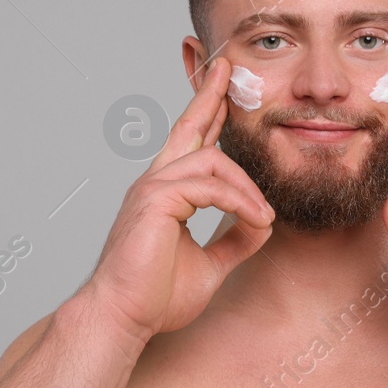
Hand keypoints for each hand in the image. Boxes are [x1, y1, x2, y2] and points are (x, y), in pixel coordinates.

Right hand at [85, 57, 274, 336]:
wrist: (123, 319)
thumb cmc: (154, 297)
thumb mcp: (210, 265)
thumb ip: (234, 241)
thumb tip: (262, 225)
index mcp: (165, 194)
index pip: (190, 146)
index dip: (208, 115)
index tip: (223, 90)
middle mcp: (155, 183)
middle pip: (188, 127)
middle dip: (209, 96)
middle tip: (226, 68)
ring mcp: (152, 189)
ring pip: (211, 161)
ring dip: (247, 188)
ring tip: (265, 218)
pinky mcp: (156, 201)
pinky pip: (209, 186)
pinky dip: (238, 202)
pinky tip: (255, 220)